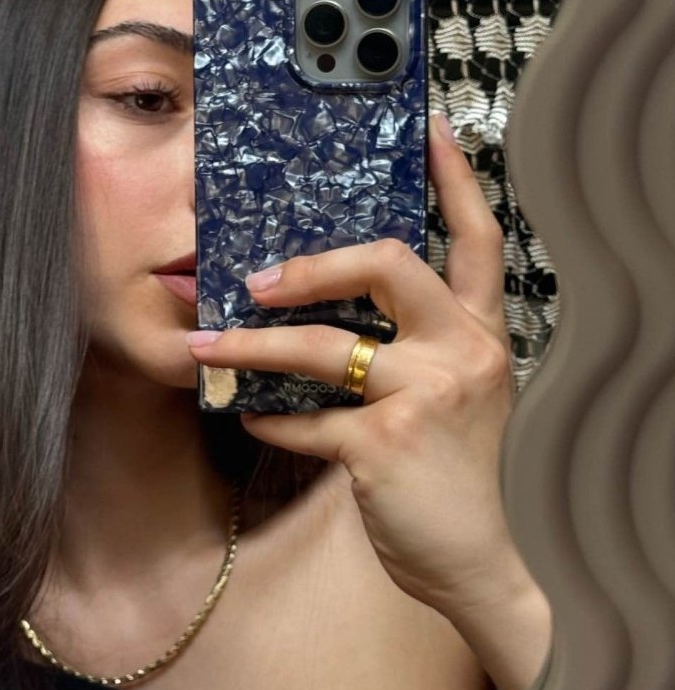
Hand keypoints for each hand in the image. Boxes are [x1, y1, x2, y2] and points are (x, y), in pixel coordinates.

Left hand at [187, 113, 518, 618]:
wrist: (474, 561)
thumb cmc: (452, 478)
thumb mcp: (454, 400)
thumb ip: (414, 352)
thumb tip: (329, 317)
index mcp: (482, 337)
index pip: (478, 241)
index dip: (455, 181)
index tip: (429, 129)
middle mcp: (463, 354)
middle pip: (389, 265)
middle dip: (314, 264)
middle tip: (258, 279)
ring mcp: (426, 396)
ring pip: (325, 346)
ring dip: (253, 344)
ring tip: (207, 344)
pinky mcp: (384, 444)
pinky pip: (304, 419)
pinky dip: (268, 419)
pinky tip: (246, 417)